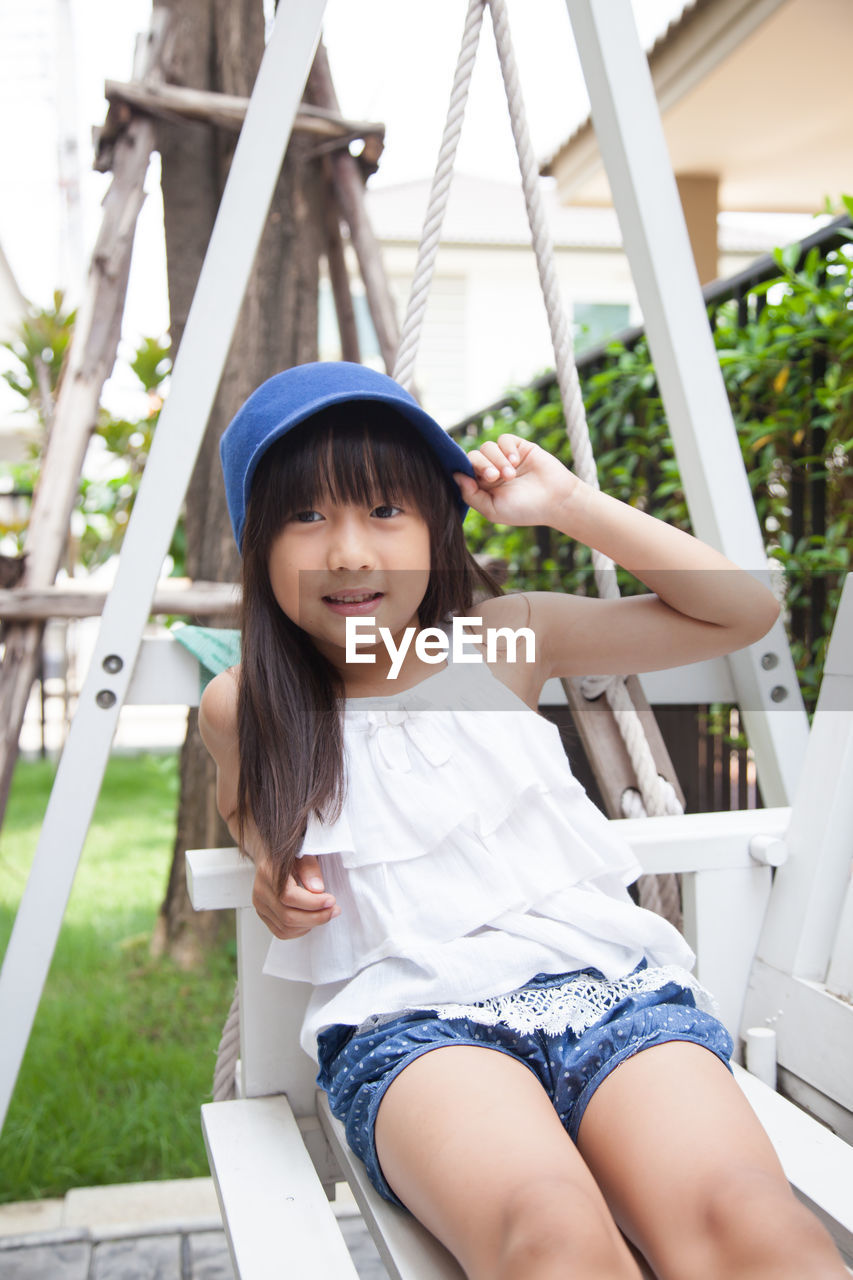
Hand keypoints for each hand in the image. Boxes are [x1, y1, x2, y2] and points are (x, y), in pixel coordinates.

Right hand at [251, 852, 339, 939]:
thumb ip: (310, 868)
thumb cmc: (291, 854)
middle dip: (316, 917)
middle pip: (287, 916)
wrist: (273, 857)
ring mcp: (260, 905)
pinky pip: (281, 932)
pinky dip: (299, 930)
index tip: (331, 900)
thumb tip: (317, 889)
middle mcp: (260, 891)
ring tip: (326, 913)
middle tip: (334, 910)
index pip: (289, 896)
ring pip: (285, 927)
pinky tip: (311, 920)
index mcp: (268, 872)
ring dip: (310, 924)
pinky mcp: (263, 915)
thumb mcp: (303, 853)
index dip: (312, 902)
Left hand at [453, 434, 579, 526]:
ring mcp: (505, 458)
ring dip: (497, 460)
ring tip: (511, 475)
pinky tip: (516, 461)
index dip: (467, 472)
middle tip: (494, 477)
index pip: (464, 471)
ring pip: (487, 447)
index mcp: (482, 486)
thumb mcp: (492, 510)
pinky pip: (504, 439)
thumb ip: (471, 495)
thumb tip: (454, 475)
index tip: (481, 481)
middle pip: (474, 456)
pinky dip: (507, 449)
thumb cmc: (525, 510)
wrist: (556, 500)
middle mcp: (492, 471)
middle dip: (482, 465)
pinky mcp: (519, 447)